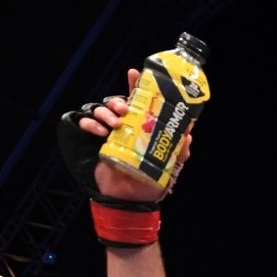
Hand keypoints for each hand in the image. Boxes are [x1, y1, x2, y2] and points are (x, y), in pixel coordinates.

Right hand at [58, 70, 190, 206]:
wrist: (129, 204)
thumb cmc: (148, 187)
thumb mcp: (168, 170)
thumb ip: (179, 153)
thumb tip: (189, 135)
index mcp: (141, 129)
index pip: (138, 103)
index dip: (135, 86)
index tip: (133, 73)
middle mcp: (125, 128)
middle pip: (118, 103)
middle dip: (118, 100)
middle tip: (124, 109)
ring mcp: (110, 135)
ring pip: (102, 110)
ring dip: (106, 112)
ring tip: (114, 124)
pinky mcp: (97, 143)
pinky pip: (87, 124)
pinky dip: (91, 124)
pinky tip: (99, 132)